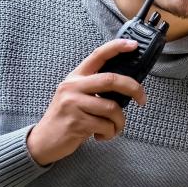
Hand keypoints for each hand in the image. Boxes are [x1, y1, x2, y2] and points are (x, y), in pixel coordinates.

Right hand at [27, 39, 145, 165]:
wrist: (45, 141)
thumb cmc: (68, 117)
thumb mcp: (76, 95)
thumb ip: (95, 88)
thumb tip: (126, 86)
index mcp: (75, 77)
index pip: (98, 55)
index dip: (117, 47)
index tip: (134, 45)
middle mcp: (72, 87)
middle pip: (111, 80)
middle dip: (133, 88)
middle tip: (143, 99)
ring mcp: (73, 104)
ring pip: (112, 108)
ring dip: (119, 122)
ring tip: (113, 128)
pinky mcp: (76, 122)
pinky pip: (106, 126)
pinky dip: (110, 133)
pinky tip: (100, 135)